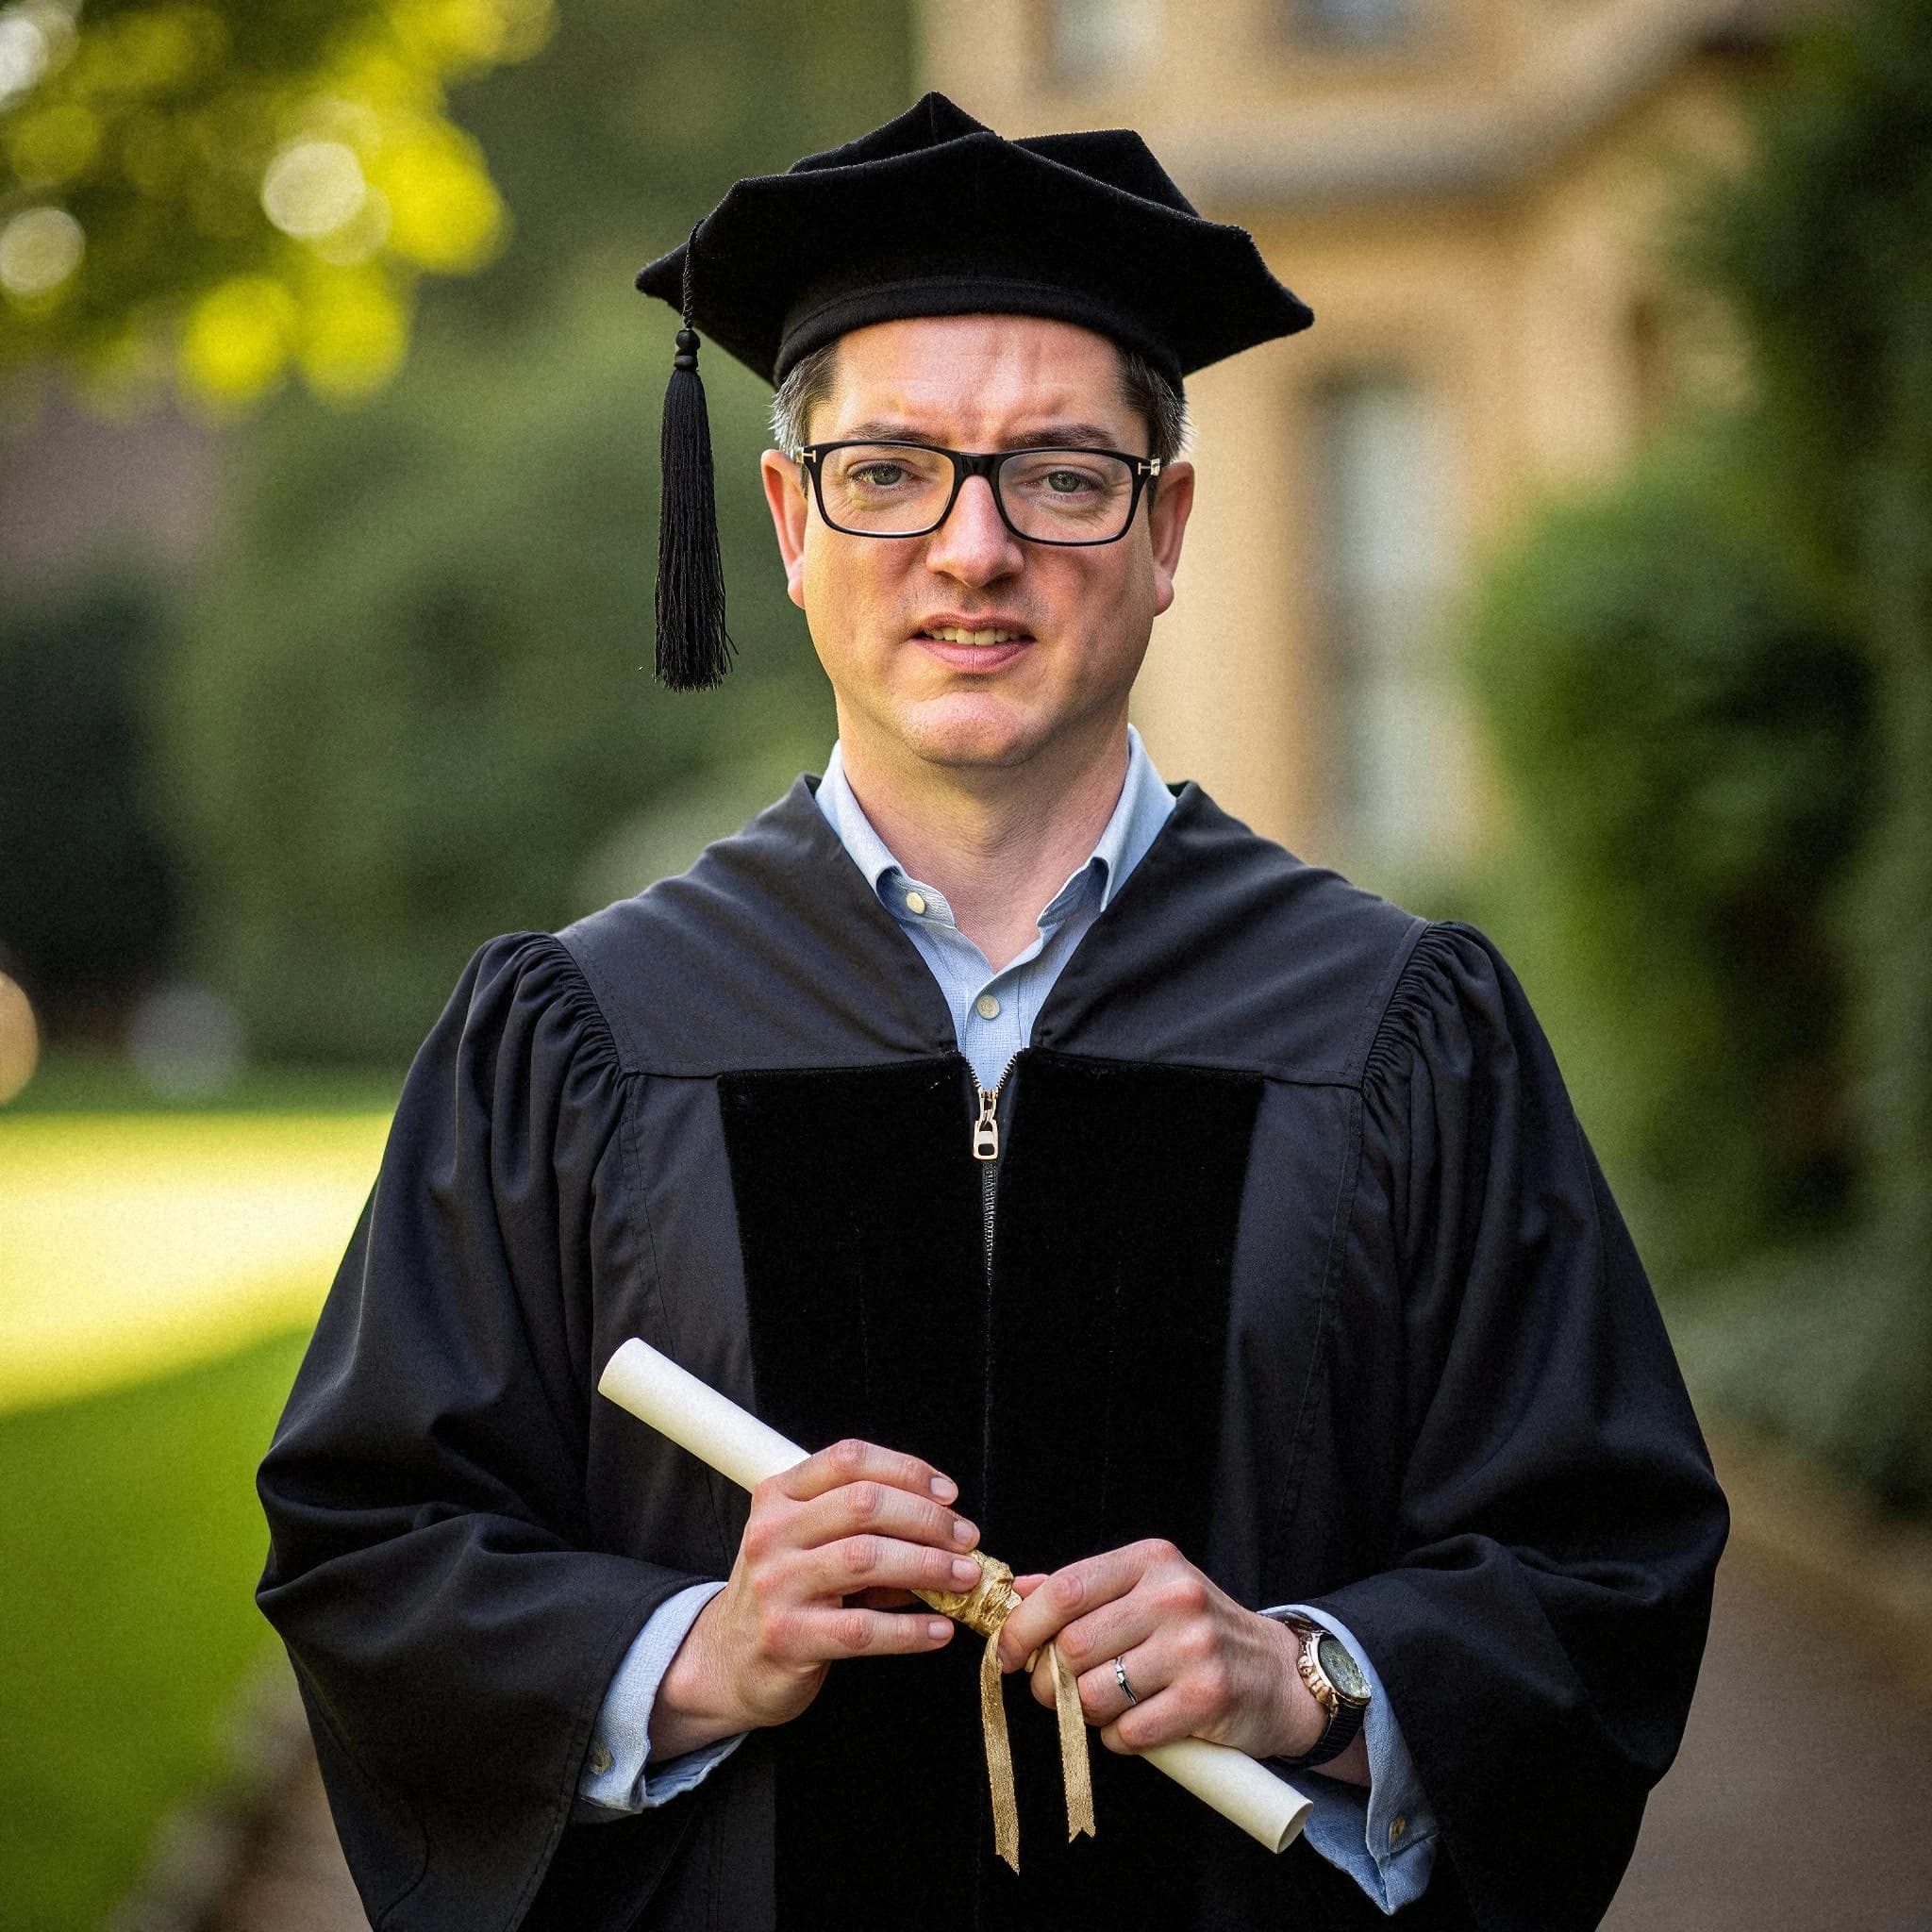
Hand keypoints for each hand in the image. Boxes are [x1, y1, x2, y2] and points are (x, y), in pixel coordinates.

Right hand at [648, 1438, 980, 1758]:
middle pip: (864, 1504)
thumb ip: (867, 1527)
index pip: (848, 1458)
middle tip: (967, 1539)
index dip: (906, 1469)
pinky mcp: (787, 1637)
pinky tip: (940, 1630)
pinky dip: (910, 1629)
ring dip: (927, 1567)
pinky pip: (862, 1628)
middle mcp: (773, 1532)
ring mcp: (776, 1585)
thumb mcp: (812, 1544)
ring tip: (964, 1579)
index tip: (948, 1493)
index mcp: (779, 1495)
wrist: (730, 1660)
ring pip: (865, 1559)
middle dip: (927, 1519)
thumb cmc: (789, 1591)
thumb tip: (948, 1528)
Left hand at [993, 1539, 1326, 1762]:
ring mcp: (1194, 1647)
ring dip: (1086, 1713)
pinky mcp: (1208, 1697)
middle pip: (1074, 1646)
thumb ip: (1082, 1589)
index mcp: (1150, 1560)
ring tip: (1105, 1707)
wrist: (1278, 1673)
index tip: (1006, 1655)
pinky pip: (1130, 1731)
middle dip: (1051, 1680)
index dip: (1023, 1626)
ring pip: (1097, 1693)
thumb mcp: (1145, 1590)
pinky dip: (1119, 1739)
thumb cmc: (1197, 1631)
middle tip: (1056, 1692)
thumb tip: (1014, 1591)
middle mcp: (1173, 1596)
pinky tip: (1135, 1727)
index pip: (1067, 1589)